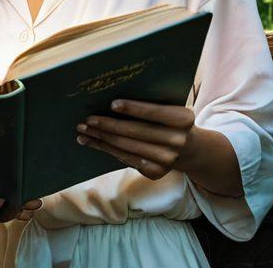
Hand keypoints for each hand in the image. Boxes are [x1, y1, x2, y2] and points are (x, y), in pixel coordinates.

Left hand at [76, 99, 195, 179]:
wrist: (189, 149)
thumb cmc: (171, 120)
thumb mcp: (171, 108)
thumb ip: (151, 102)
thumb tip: (112, 99)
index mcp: (182, 119)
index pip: (154, 112)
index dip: (133, 108)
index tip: (111, 104)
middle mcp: (176, 141)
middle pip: (135, 132)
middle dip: (107, 125)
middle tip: (86, 120)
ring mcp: (166, 160)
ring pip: (126, 147)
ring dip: (101, 139)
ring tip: (83, 131)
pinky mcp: (155, 172)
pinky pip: (126, 158)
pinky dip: (107, 149)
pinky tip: (93, 142)